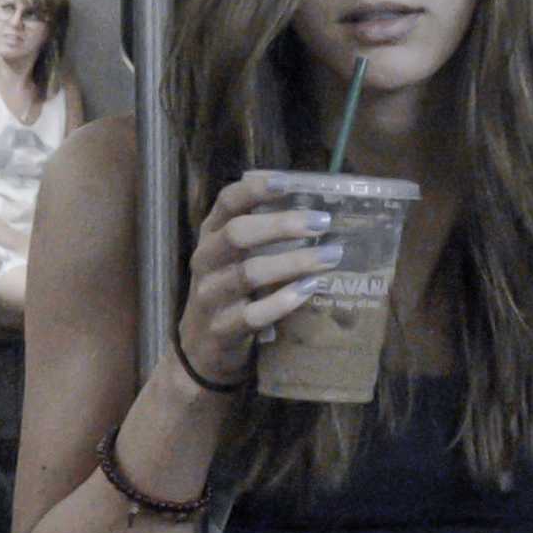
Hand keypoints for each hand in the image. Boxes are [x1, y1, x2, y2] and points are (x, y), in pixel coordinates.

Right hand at [177, 172, 337, 388]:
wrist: (202, 349)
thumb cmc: (230, 292)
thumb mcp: (235, 258)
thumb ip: (263, 235)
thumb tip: (315, 207)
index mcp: (211, 235)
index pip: (227, 202)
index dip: (255, 190)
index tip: (288, 182)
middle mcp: (205, 261)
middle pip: (238, 234)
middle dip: (282, 225)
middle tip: (322, 222)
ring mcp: (210, 296)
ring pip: (249, 273)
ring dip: (293, 262)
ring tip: (329, 256)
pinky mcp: (221, 329)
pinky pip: (253, 314)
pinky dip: (283, 301)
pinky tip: (309, 289)